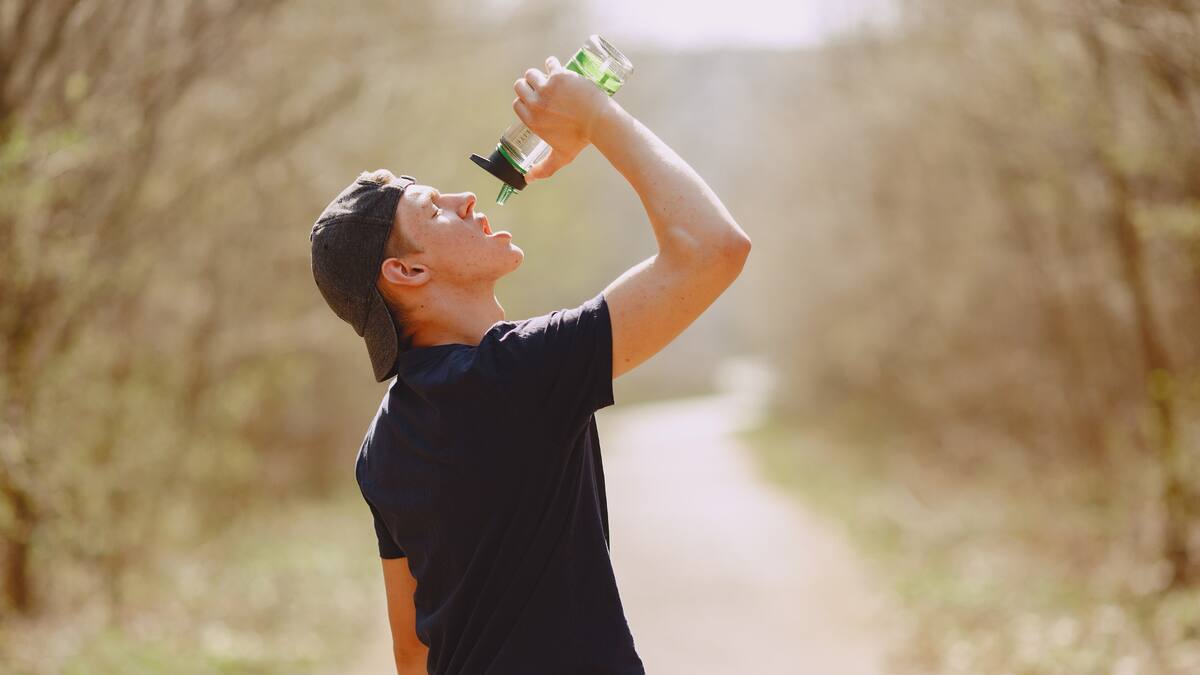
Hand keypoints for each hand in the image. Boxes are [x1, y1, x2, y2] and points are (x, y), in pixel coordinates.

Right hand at [512, 56, 612, 181]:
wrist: (599, 122)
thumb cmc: (580, 140)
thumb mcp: (560, 156)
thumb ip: (544, 169)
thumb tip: (528, 179)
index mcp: (532, 121)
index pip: (517, 105)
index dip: (524, 100)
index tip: (533, 100)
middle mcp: (535, 104)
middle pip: (520, 87)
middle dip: (527, 85)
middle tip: (540, 87)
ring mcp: (546, 89)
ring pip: (532, 74)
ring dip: (538, 74)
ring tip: (548, 76)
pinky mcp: (558, 76)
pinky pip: (549, 63)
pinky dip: (552, 63)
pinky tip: (556, 66)